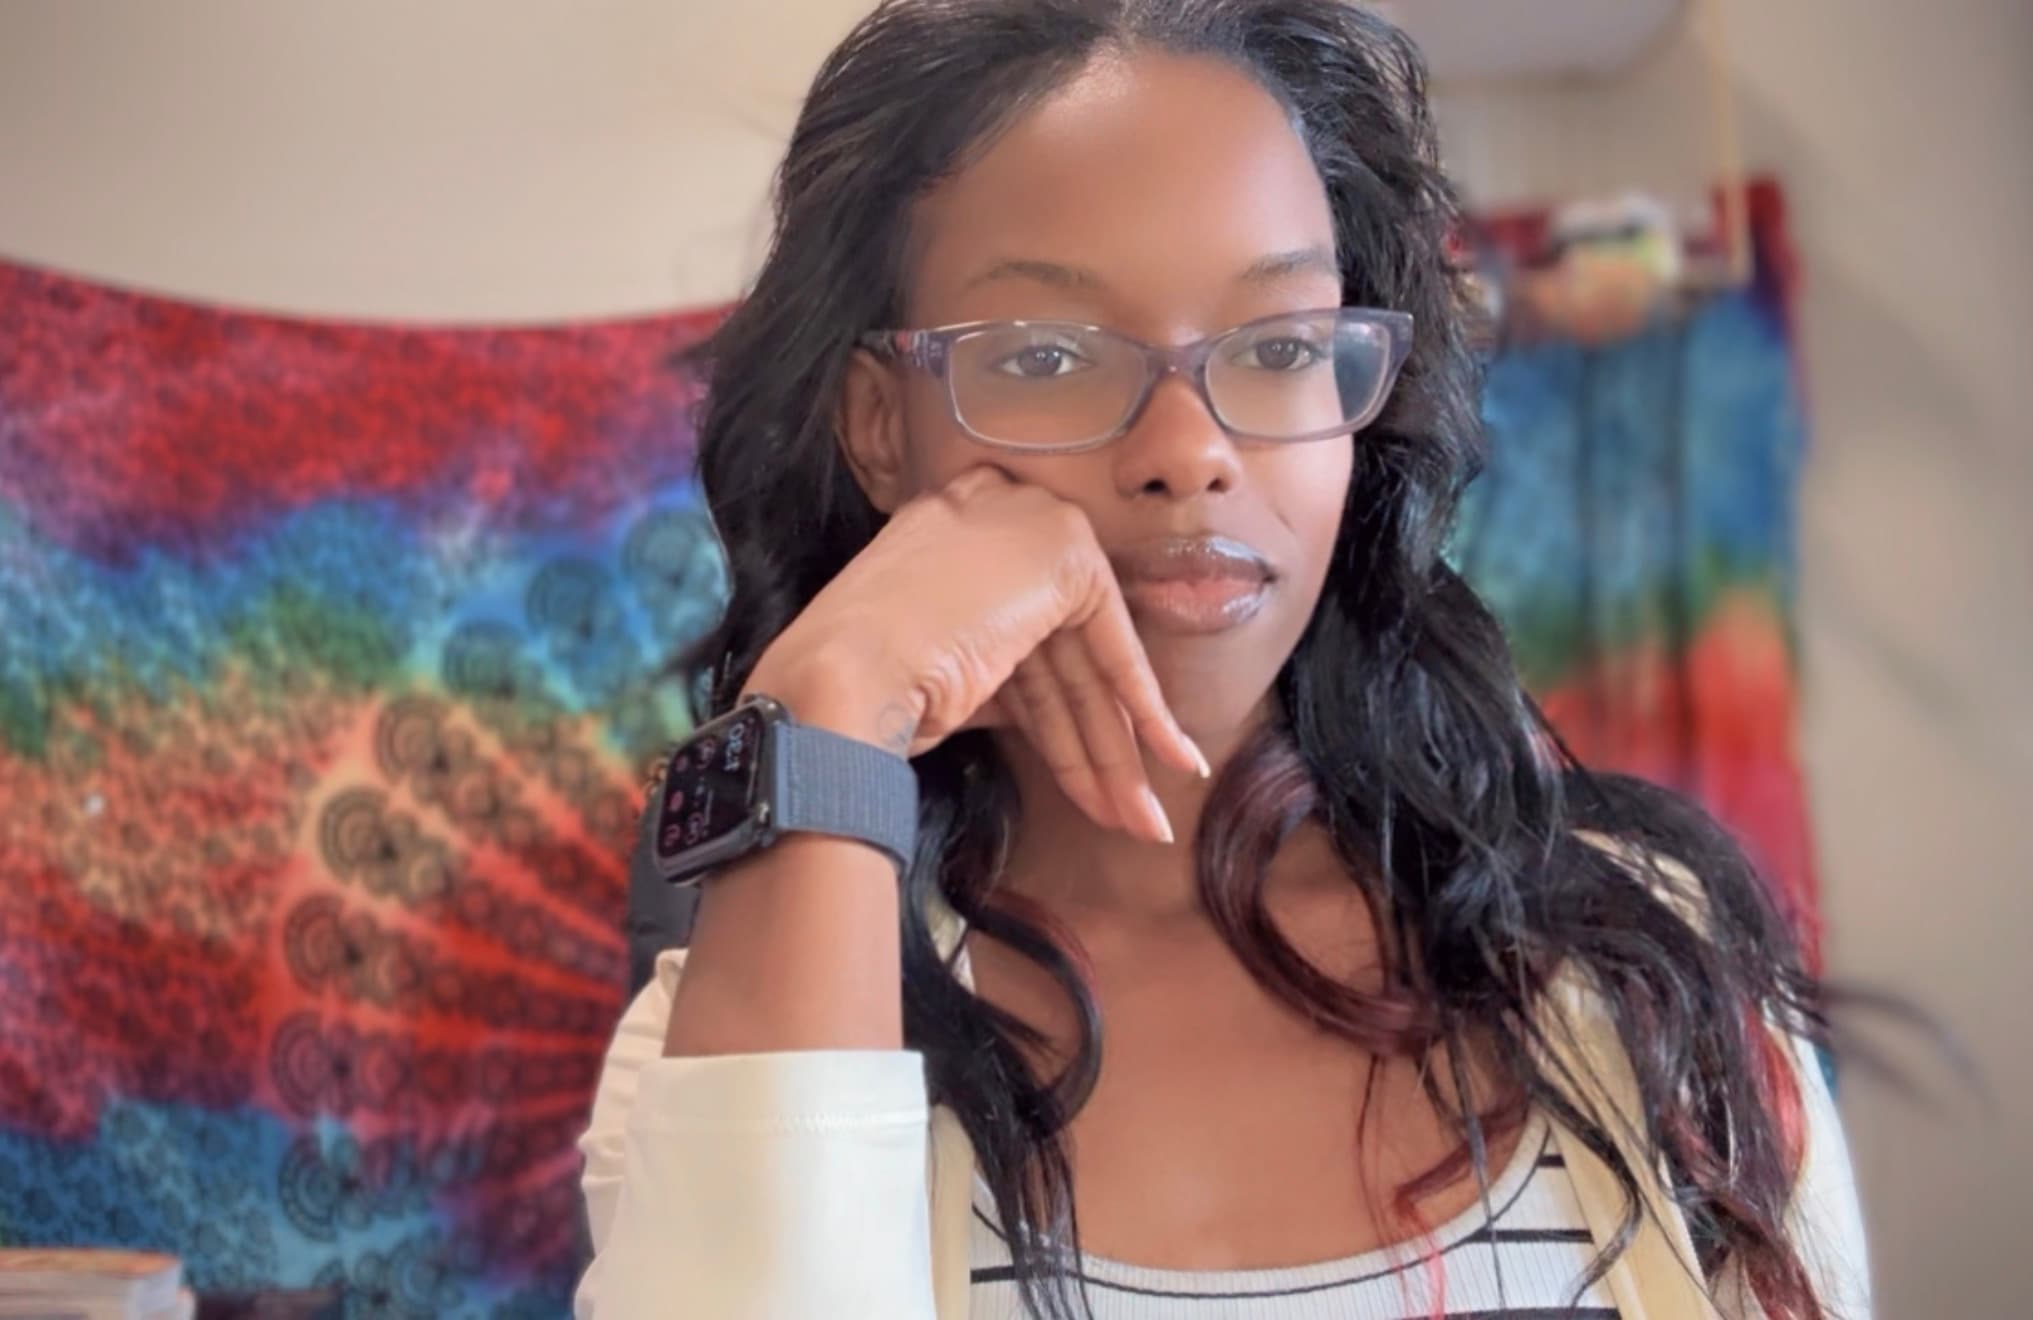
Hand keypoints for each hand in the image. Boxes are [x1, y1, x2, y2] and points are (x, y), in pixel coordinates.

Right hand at [743, 467, 1205, 842]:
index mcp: (947, 534)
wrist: (838, 676)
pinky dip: (1151, 715)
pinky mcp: (1066, 555)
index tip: (1082, 772)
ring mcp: (1029, 528)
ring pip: (1087, 669)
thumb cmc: (858, 689)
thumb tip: (1036, 720)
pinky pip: (1117, 654)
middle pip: (1060, 660)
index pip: (1022, 636)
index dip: (1055, 714)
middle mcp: (992, 518)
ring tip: (1143, 821)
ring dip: (1116, 755)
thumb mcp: (933, 666)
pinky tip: (1179, 762)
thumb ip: (988, 668)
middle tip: (1126, 814)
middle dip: (1092, 748)